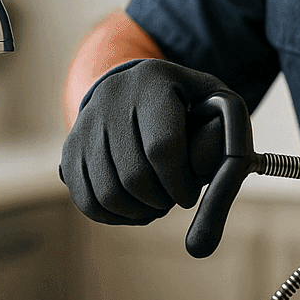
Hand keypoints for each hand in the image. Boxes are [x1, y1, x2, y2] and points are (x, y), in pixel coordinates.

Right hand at [60, 58, 231, 224]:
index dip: (180, 184)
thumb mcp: (219, 108)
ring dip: (138, 211)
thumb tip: (214, 219)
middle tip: (172, 198)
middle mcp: (112, 96)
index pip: (162, 147)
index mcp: (153, 81)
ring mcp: (85, 122)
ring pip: (108, 192)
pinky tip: (134, 208)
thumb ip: (229, 151)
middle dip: (160, 201)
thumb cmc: (191, 105)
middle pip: (134, 176)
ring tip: (156, 202)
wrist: (138, 88)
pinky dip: (113, 216)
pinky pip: (86, 199)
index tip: (189, 195)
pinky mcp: (70, 147)